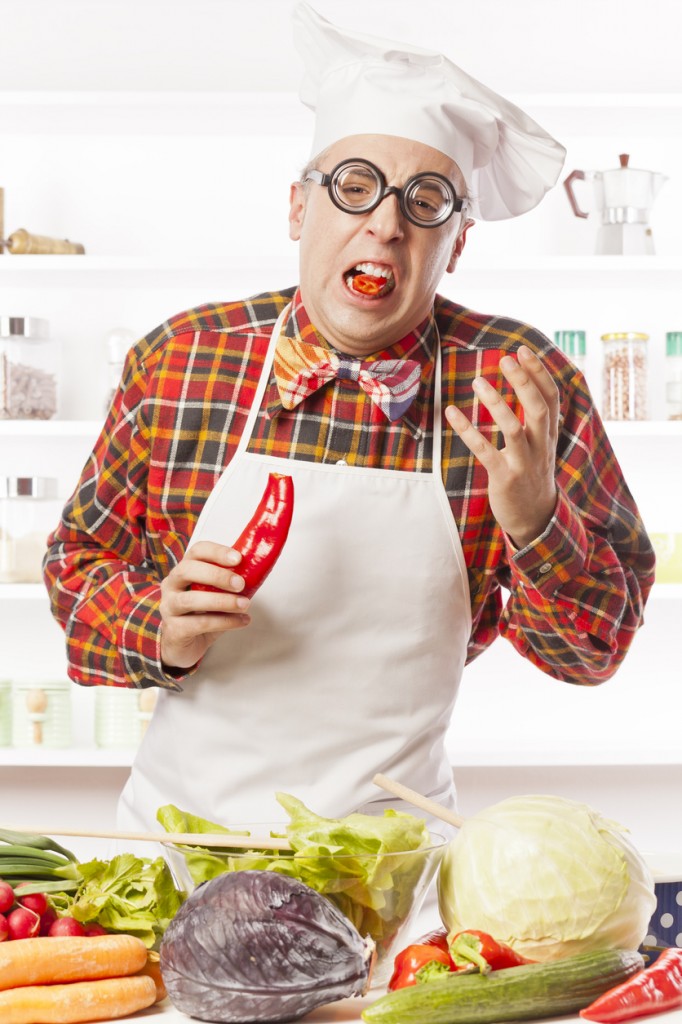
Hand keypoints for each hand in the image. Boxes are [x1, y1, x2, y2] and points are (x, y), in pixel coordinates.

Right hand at [159, 541, 250, 669]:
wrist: (184, 644)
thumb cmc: (202, 613)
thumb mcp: (216, 594)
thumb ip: (231, 582)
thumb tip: (258, 569)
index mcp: (184, 569)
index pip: (197, 552)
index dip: (217, 552)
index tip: (238, 558)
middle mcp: (171, 585)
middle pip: (187, 570)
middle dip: (216, 575)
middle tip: (240, 584)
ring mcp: (169, 607)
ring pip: (191, 600)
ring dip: (222, 601)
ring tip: (245, 605)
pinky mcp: (174, 630)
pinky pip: (199, 624)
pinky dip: (224, 622)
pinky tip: (242, 621)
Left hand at [445, 346, 558, 548]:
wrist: (534, 519)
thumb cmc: (531, 474)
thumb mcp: (540, 445)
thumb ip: (535, 418)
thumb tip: (526, 382)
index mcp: (549, 435)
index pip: (552, 398)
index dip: (539, 373)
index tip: (523, 349)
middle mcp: (541, 447)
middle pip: (539, 409)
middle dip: (524, 381)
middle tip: (505, 358)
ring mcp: (524, 463)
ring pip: (514, 428)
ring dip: (496, 403)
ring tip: (478, 381)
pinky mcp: (504, 478)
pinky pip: (485, 451)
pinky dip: (467, 431)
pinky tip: (451, 413)